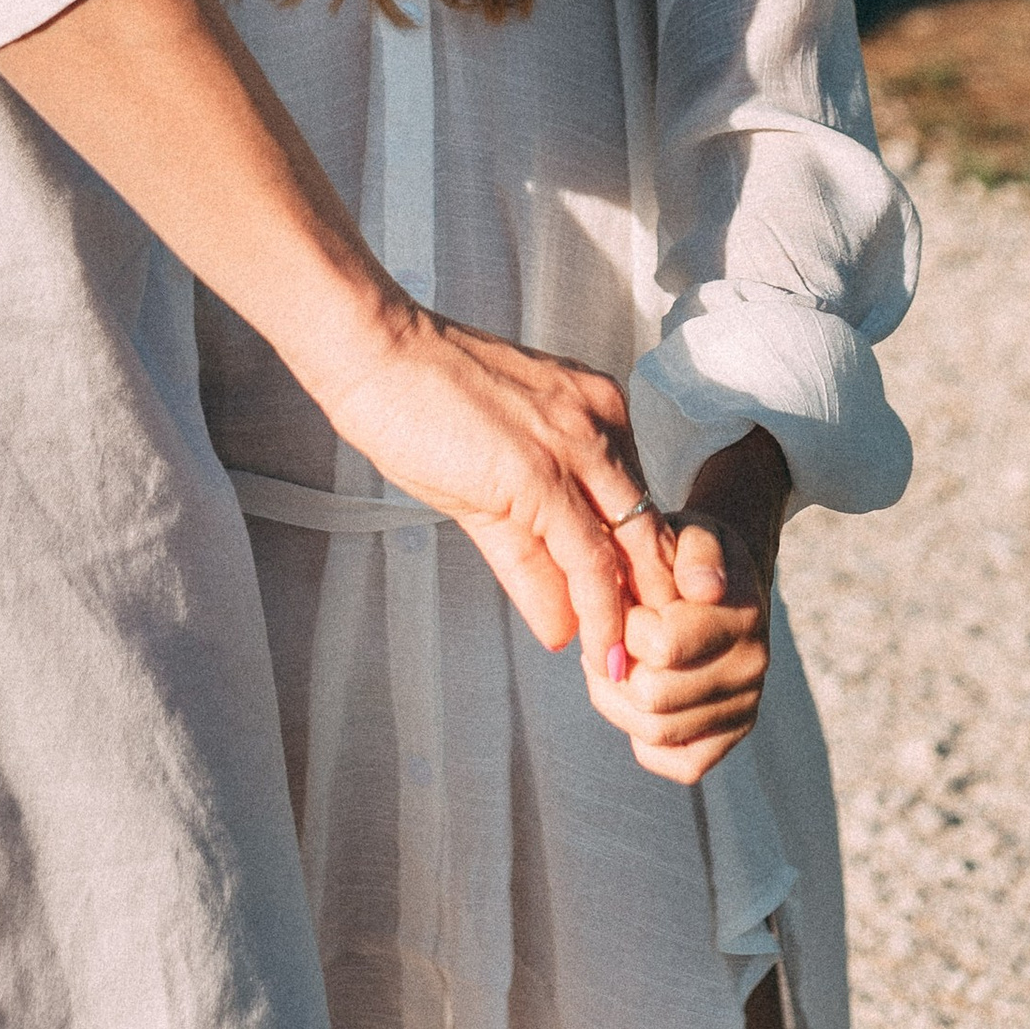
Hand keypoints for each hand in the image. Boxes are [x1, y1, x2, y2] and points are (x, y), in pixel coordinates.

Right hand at [0, 0, 673, 669]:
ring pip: (627, 550)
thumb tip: (562, 630)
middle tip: (654, 668)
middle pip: (650, 531)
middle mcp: (604, 422)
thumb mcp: (487, 489)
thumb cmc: (420, 405)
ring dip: (630, 622)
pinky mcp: (539, 470)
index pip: (641, 507)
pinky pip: (586, 555)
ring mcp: (576, 444)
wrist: (374, 349)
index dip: (644, 576)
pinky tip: (596, 653)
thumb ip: (531, 558)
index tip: (641, 632)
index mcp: (598, 412)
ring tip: (625, 679)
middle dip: (655, 606)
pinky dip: (599, 612)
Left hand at [593, 511, 772, 784]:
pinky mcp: (729, 736)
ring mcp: (744, 707)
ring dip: (617, 700)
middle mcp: (751, 668)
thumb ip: (695, 553)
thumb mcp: (692, 533)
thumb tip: (704, 588)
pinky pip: (677, 763)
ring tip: (613, 661)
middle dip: (614, 664)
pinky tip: (634, 697)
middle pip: (652, 696)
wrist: (724, 576)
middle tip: (608, 636)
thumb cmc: (690, 555)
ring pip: (656, 733)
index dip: (623, 626)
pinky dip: (642, 738)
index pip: (661, 646)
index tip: (621, 603)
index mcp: (743, 616)